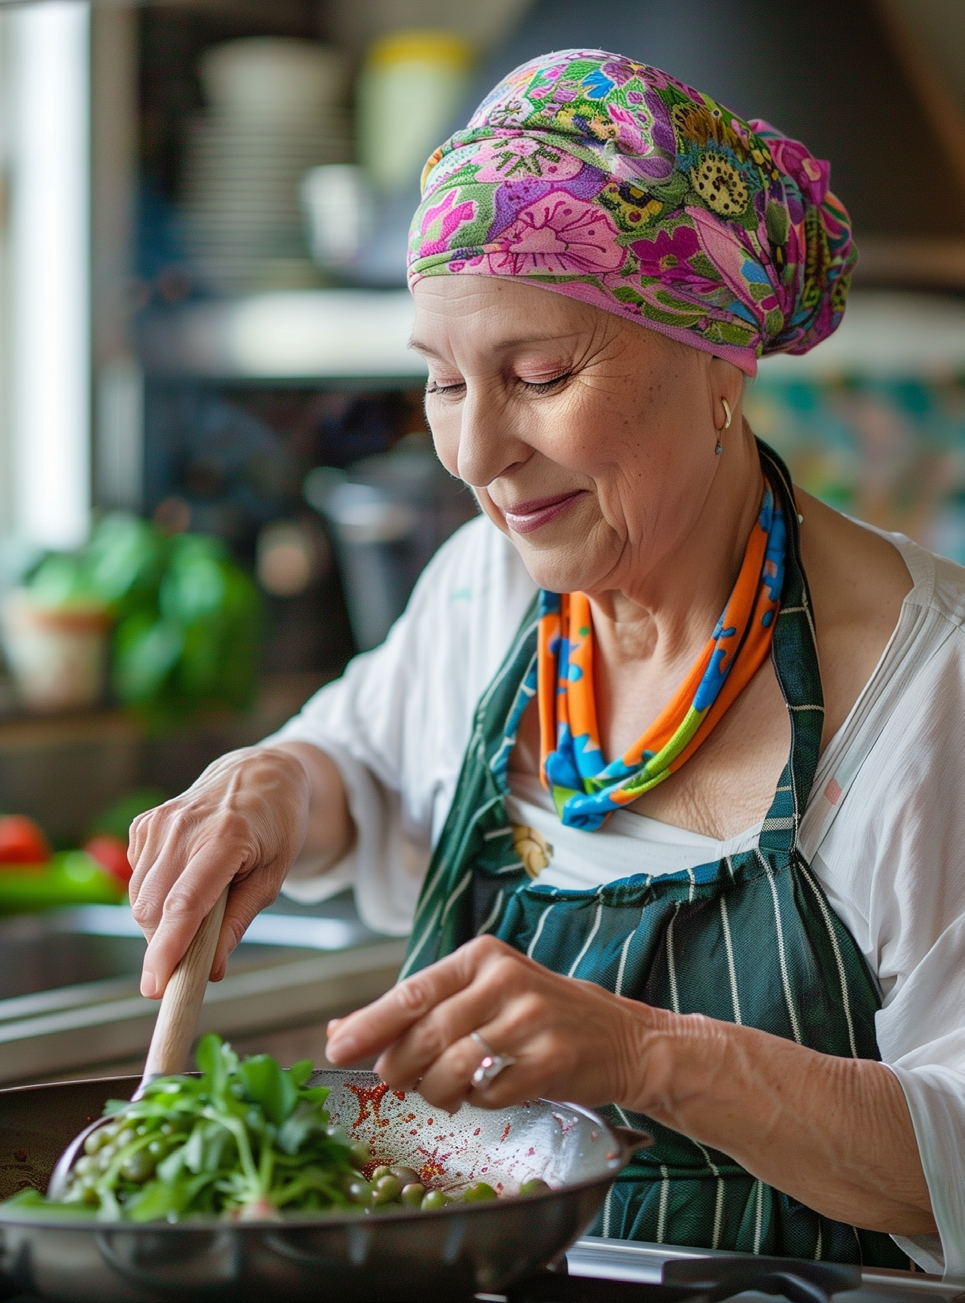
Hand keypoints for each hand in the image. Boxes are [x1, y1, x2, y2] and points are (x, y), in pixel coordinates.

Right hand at [129, 746, 311, 997]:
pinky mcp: (143, 824)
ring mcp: (158, 822)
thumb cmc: (274, 826)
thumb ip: (239, 921)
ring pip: (140, 898)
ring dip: (159, 924)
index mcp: (224, 837)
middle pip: (154, 908)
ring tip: (198, 913)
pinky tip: (184, 881)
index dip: (167, 949)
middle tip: (189, 962)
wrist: (258, 774)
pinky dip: (155, 896)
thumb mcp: (273, 876)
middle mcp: (184, 827)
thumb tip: (210, 969)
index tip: (156, 986)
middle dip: (165, 946)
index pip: (185, 903)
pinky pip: (137, 879)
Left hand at [325, 936, 654, 1112]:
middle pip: (425, 1035)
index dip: (369, 1024)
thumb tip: (341, 1029)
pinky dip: (478, 1104)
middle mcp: (506, 980)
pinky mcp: (551, 1060)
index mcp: (482, 955)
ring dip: (436, 1093)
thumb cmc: (538, 1014)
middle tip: (398, 1081)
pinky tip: (489, 1091)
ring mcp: (531, 1020)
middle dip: (400, 1069)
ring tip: (445, 1090)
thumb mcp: (479, 994)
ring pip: (451, 1070)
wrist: (620, 1037)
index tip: (335, 1047)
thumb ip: (416, 1011)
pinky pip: (488, 1096)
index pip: (412, 992)